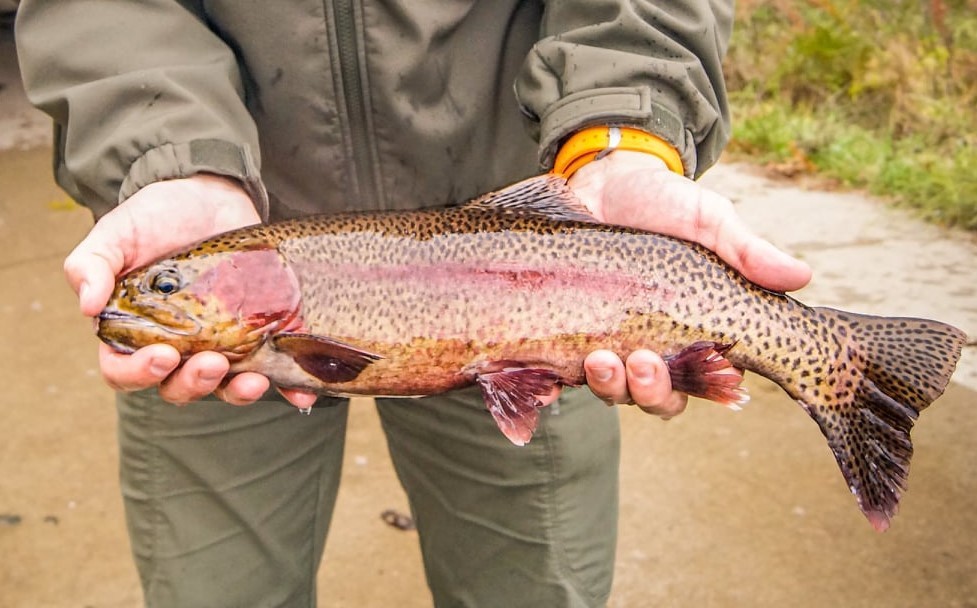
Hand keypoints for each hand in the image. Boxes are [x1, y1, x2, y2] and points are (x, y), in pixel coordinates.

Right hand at [64, 174, 316, 408]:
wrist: (207, 193)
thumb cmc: (155, 217)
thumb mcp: (116, 233)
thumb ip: (91, 264)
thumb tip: (86, 305)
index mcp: (134, 333)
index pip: (125, 371)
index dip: (139, 373)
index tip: (162, 355)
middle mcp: (177, 347)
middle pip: (179, 387)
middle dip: (194, 383)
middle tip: (211, 362)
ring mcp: (220, 342)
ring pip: (225, 386)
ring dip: (238, 392)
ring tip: (255, 379)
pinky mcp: (257, 332)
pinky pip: (273, 370)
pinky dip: (287, 386)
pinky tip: (301, 391)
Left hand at [568, 151, 811, 416]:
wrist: (603, 179)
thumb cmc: (665, 202)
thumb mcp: (709, 220)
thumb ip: (747, 251)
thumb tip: (801, 276)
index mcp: (692, 332)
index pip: (702, 382)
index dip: (701, 388)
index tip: (699, 364)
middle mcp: (650, 346)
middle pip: (654, 398)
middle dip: (647, 390)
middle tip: (636, 362)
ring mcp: (604, 343)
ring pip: (608, 390)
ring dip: (605, 385)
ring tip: (597, 359)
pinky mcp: (561, 333)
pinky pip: (553, 373)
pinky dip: (547, 385)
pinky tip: (543, 382)